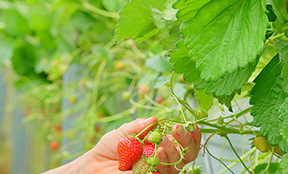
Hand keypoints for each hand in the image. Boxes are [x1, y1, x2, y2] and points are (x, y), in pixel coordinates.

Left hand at [74, 116, 200, 173]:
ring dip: (173, 150)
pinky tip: (157, 152)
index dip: (191, 134)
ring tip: (164, 140)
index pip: (184, 141)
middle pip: (187, 153)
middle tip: (177, 130)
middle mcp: (164, 157)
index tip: (190, 125)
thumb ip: (139, 126)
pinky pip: (164, 172)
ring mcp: (158, 169)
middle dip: (186, 141)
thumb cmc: (111, 146)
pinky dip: (163, 162)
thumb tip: (155, 118)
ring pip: (177, 164)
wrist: (96, 163)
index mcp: (161, 143)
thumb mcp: (124, 131)